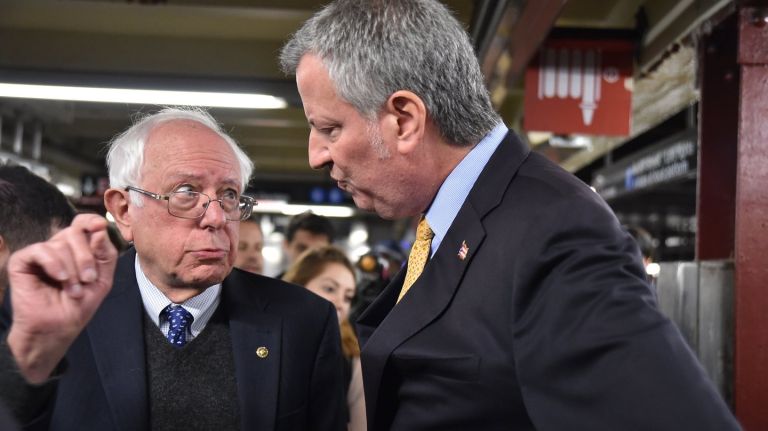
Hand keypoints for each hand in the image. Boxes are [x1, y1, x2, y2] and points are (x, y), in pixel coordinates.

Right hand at [6, 214, 117, 382]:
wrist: (58, 328)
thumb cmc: (79, 306)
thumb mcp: (102, 279)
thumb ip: (105, 254)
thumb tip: (99, 229)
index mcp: (78, 248)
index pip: (83, 223)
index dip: (92, 221)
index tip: (101, 226)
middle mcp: (59, 247)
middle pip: (75, 232)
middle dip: (86, 257)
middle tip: (89, 280)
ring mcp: (40, 254)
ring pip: (60, 243)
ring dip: (72, 269)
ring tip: (74, 290)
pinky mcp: (22, 261)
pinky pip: (40, 250)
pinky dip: (54, 264)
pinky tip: (60, 279)